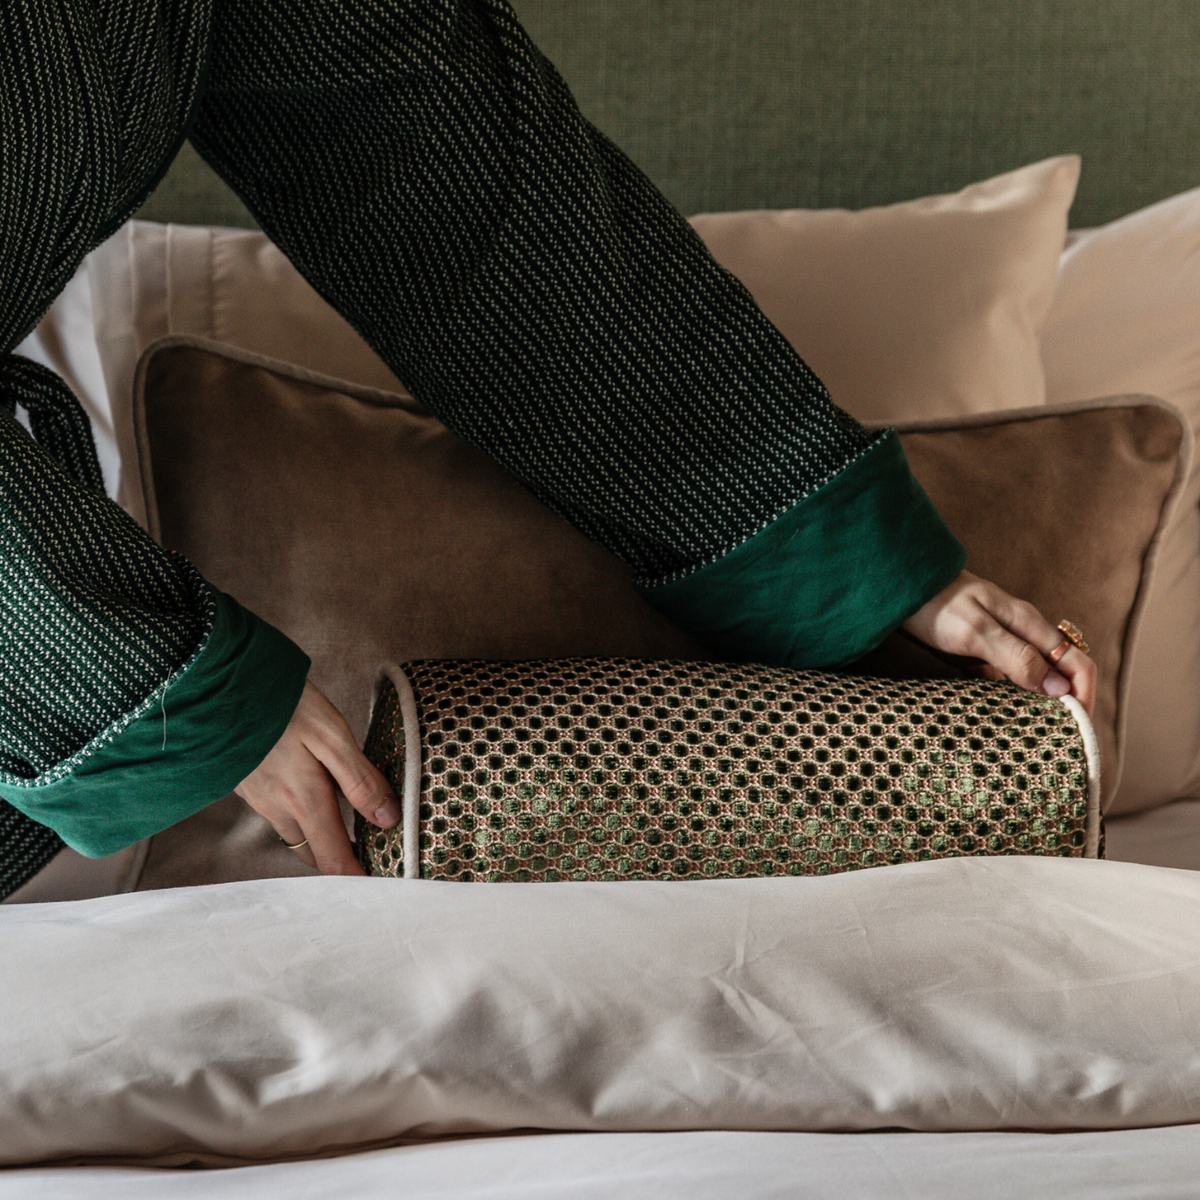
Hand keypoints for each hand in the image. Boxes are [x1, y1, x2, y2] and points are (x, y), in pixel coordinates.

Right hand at [235, 679, 399, 874]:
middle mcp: (278, 808)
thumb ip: (359, 780)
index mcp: (304, 801)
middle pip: (315, 853)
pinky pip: (279, 815)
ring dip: (321, 841)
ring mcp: (259, 799)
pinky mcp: (248, 784)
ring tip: (349, 831)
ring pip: (295, 835)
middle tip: (371, 859)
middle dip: (341, 862)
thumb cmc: (283, 705)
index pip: (334, 859)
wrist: (221, 684)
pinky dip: (301, 819)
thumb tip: (388, 820)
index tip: (381, 885)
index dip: (357, 878)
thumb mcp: (332, 736)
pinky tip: (313, 797)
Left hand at [901, 570, 1095, 717]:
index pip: (1077, 664)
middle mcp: (1023, 634)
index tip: (1077, 728)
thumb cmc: (936, 605)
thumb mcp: (975, 631)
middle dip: (1068, 705)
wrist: (903, 587)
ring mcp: (1004, 643)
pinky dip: (1012, 698)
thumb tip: (1058, 688)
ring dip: (1041, 704)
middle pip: (1062, 673)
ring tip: (1036, 736)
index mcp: (1029, 625)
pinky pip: (1008, 679)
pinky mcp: (984, 653)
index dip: (1084, 696)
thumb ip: (1015, 655)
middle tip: (1060, 740)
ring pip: (1037, 678)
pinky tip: (1003, 718)